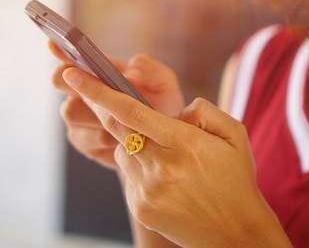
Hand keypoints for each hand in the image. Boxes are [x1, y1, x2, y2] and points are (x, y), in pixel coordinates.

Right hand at [49, 40, 184, 169]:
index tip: (54, 43)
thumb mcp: (163, 81)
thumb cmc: (161, 104)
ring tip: (121, 121)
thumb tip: (130, 76)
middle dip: (70, 81)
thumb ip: (149, 68)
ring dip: (95, 115)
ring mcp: (80, 117)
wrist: (167, 142)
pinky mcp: (84, 142)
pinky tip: (118, 141)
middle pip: (59, 80)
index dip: (61, 49)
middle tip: (90, 86)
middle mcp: (83, 91)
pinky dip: (102, 138)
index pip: (74, 55)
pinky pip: (82, 137)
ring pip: (71, 111)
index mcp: (100, 71)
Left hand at [62, 68, 292, 247]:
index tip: (72, 75)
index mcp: (183, 143)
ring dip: (132, 142)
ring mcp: (147, 190)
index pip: (130, 111)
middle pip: (116, 127)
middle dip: (98, 105)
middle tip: (87, 88)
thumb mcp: (233, 134)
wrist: (236, 233)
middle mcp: (160, 166)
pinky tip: (164, 177)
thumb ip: (202, 111)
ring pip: (122, 150)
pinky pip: (128, 174)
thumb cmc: (236, 178)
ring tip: (165, 154)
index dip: (98, 92)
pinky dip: (138, 166)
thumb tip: (175, 111)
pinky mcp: (140, 206)